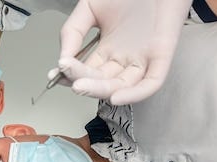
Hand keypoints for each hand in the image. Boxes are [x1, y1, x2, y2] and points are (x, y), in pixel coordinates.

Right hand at [50, 0, 191, 104]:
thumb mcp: (90, 7)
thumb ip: (73, 31)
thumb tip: (62, 59)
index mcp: (108, 48)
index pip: (87, 72)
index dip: (71, 75)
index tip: (55, 73)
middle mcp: (124, 57)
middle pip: (101, 82)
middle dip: (82, 82)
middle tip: (67, 76)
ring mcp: (142, 59)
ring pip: (120, 86)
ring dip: (99, 91)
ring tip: (80, 86)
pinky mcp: (161, 56)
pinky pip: (150, 84)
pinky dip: (133, 95)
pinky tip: (115, 96)